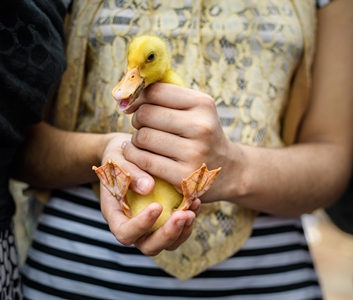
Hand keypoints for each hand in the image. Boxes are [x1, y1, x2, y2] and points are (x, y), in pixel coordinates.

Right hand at [100, 133, 199, 254]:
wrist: (129, 154)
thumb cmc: (119, 157)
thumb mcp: (119, 160)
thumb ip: (130, 173)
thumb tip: (148, 187)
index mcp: (116, 216)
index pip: (125, 232)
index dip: (141, 225)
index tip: (157, 206)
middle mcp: (133, 227)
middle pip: (149, 247)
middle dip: (168, 234)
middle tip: (183, 215)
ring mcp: (150, 227)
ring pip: (168, 243)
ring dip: (182, 231)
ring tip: (192, 211)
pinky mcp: (166, 220)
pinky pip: (179, 230)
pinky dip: (189, 220)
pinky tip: (196, 202)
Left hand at [123, 83, 237, 201]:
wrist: (229, 170)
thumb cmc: (202, 135)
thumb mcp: (196, 110)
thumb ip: (166, 97)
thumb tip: (124, 94)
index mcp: (203, 104)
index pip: (156, 92)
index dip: (136, 97)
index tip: (131, 105)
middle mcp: (201, 126)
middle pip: (146, 114)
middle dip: (137, 119)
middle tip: (142, 126)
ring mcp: (193, 152)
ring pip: (142, 137)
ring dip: (135, 139)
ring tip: (142, 141)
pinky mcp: (183, 175)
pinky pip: (144, 160)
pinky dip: (133, 156)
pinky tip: (135, 153)